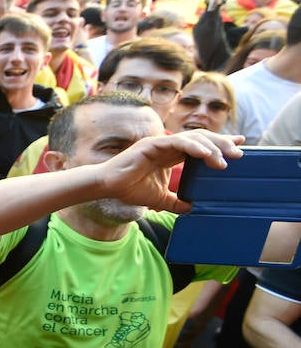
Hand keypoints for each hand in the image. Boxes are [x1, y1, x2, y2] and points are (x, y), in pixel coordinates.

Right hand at [96, 130, 242, 211]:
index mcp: (171, 155)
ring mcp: (160, 143)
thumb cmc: (129, 189)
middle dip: (222, 144)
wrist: (108, 187)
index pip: (200, 146)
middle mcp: (168, 146)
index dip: (219, 145)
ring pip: (193, 138)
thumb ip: (177, 202)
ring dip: (212, 147)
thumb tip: (193, 209)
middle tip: (239, 153)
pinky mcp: (152, 144)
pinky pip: (177, 142)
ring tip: (225, 159)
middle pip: (201, 139)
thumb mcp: (160, 199)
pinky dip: (193, 146)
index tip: (239, 148)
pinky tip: (206, 155)